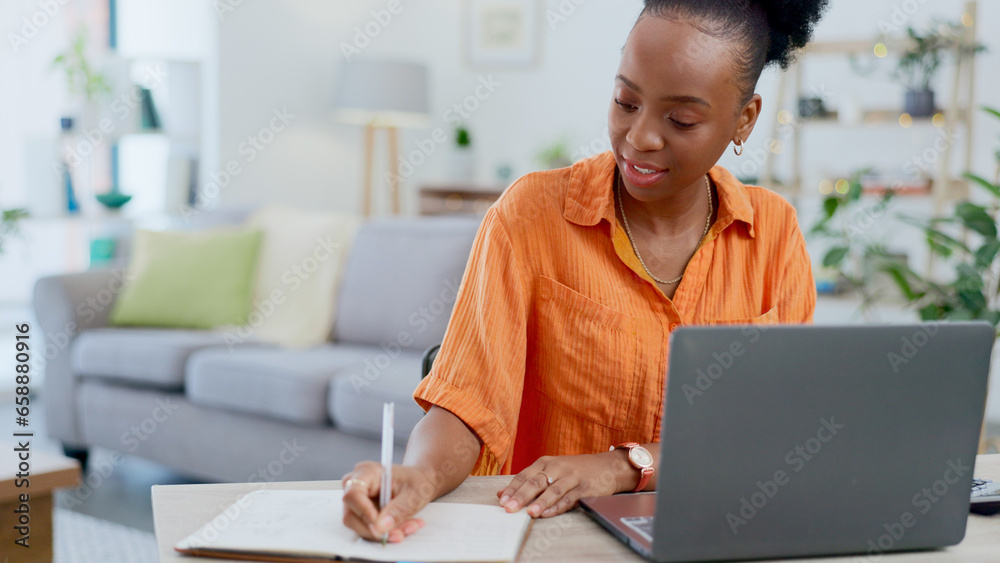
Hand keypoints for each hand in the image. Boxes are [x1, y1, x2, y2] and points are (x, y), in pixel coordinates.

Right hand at [341, 461, 434, 542]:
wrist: (419, 483)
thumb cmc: (416, 481)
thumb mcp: (414, 494)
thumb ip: (397, 510)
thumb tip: (380, 527)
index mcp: (367, 472)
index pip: (353, 494)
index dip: (363, 512)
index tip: (379, 527)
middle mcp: (356, 485)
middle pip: (351, 514)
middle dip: (376, 529)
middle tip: (400, 534)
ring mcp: (357, 500)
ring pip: (359, 525)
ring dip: (383, 533)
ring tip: (408, 527)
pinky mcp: (361, 513)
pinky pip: (367, 528)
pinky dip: (385, 533)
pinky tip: (403, 527)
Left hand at [495, 452, 633, 517]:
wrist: (606, 466)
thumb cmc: (574, 469)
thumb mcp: (551, 469)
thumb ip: (528, 480)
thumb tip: (502, 493)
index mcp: (546, 462)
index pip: (525, 476)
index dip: (512, 488)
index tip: (501, 500)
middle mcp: (557, 467)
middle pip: (536, 482)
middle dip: (521, 496)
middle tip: (509, 508)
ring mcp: (571, 477)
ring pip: (553, 490)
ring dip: (540, 502)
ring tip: (529, 512)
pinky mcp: (584, 488)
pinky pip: (569, 498)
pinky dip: (557, 506)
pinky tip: (548, 513)